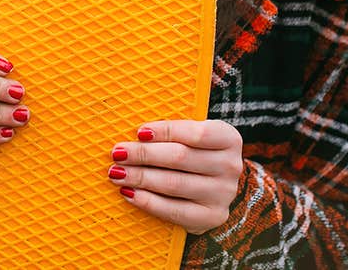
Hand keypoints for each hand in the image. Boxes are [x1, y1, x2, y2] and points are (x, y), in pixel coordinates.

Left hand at [107, 120, 243, 233]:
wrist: (214, 187)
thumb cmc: (194, 153)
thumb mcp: (192, 136)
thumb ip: (171, 133)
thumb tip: (134, 135)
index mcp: (228, 138)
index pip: (196, 133)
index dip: (165, 131)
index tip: (138, 132)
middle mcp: (230, 166)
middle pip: (180, 158)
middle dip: (143, 155)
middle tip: (117, 153)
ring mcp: (223, 194)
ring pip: (174, 183)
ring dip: (140, 178)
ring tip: (117, 173)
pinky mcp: (211, 217)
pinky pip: (174, 210)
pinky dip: (147, 201)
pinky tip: (129, 193)